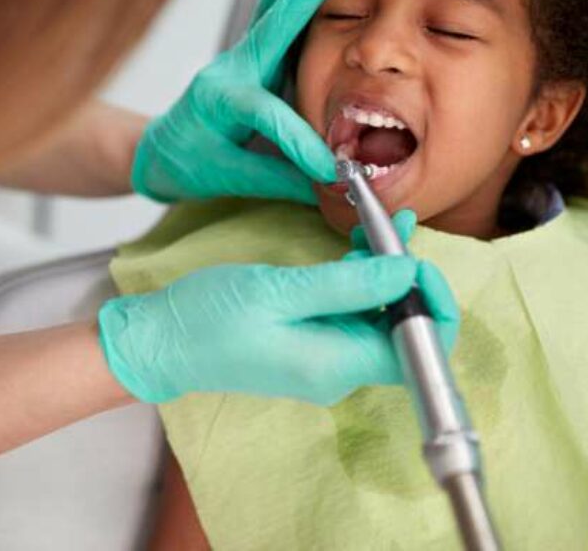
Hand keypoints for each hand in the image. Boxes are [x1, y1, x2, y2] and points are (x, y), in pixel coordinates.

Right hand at [97, 246, 451, 405]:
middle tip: (393, 229)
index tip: (414, 257)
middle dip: (410, 278)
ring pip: (381, 316)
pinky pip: (354, 313)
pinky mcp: (313, 343)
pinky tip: (358, 246)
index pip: (421, 349)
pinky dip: (361, 278)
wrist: (161, 342)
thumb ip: (348, 284)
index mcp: (337, 364)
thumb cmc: (209, 317)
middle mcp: (340, 370)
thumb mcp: (279, 290)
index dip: (432, 302)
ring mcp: (327, 358)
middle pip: (405, 329)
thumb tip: (409, 272)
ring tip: (378, 225)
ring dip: (386, 272)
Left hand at [131, 0, 339, 204]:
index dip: (302, 143)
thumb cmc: (189, 164)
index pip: (269, 117)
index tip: (329, 170)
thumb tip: (329, 186)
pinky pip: (271, 11)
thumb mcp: (228, 180)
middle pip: (270, 27)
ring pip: (270, 6)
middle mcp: (229, 71)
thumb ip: (279, 179)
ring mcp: (240, 57)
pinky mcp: (252, 54)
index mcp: (220, 105)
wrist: (159, 150)